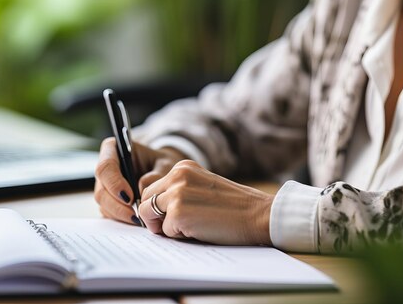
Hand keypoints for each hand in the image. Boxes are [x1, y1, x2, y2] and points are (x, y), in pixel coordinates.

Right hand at [94, 137, 184, 224]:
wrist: (160, 169)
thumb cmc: (161, 162)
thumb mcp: (165, 163)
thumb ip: (157, 173)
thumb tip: (142, 189)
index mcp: (113, 149)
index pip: (105, 166)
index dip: (114, 183)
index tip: (130, 197)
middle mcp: (104, 168)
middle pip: (101, 189)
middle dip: (117, 205)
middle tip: (136, 216)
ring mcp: (104, 184)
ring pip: (103, 203)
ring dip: (120, 214)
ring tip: (139, 220)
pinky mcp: (108, 199)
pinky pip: (108, 212)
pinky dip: (121, 218)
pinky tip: (137, 220)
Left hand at [139, 160, 274, 245]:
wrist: (257, 215)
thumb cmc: (234, 206)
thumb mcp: (203, 187)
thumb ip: (179, 191)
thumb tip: (151, 210)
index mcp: (183, 167)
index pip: (153, 186)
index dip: (158, 205)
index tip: (169, 215)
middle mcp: (177, 176)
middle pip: (145, 199)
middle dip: (154, 216)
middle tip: (174, 227)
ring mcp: (176, 194)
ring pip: (147, 214)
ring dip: (163, 226)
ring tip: (187, 228)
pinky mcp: (178, 213)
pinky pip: (164, 231)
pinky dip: (178, 236)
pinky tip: (199, 231)